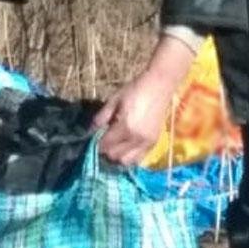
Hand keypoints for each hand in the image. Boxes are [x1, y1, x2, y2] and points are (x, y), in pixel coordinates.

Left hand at [93, 35, 195, 165]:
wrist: (159, 86)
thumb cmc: (135, 90)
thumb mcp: (114, 100)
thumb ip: (101, 117)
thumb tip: (90, 131)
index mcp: (125, 127)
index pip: (105, 145)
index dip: (96, 144)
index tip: (94, 138)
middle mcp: (136, 139)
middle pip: (114, 156)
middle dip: (106, 150)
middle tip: (104, 140)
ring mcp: (147, 143)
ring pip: (127, 161)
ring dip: (118, 156)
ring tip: (115, 145)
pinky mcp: (154, 143)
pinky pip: (139, 158)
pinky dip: (130, 156)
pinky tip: (126, 146)